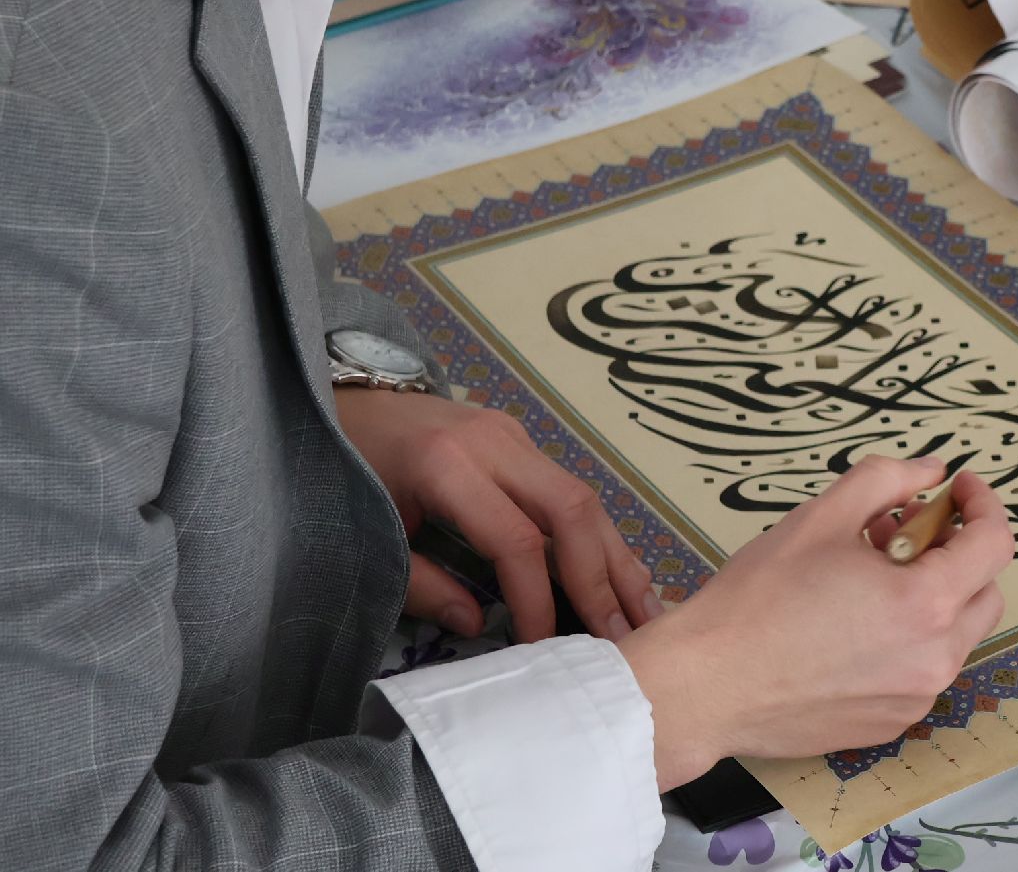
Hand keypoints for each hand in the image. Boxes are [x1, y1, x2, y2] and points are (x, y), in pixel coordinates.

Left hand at [333, 389, 661, 641]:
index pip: (517, 542)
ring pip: (584, 498)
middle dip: (600, 579)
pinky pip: (571, 491)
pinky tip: (623, 575)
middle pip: (572, 510)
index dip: (539, 601)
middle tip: (623, 635)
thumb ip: (421, 584)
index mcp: (448, 467)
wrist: (340, 402)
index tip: (546, 648)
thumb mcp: (369, 535)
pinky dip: (599, 538)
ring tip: (644, 612)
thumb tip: (478, 627)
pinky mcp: (521, 442)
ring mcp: (514, 437)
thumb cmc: (347, 472)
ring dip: (616, 560)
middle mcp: (494, 444)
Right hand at [617, 457, 1012, 789]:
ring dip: (932, 598)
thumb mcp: (822, 517)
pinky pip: (921, 672)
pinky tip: (854, 625)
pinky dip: (908, 641)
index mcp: (926, 603)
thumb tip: (929, 470)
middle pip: (985, 593)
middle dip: (959, 554)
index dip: (983, 504)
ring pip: (955, 636)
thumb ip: (886, 479)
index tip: (957, 488)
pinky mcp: (890, 723)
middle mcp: (934, 658)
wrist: (707, 684)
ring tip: (870, 577)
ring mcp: (914, 698)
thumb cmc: (758, 600)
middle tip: (905, 532)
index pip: (995, 545)